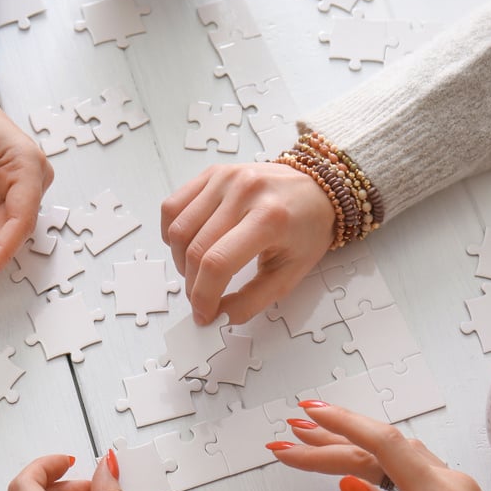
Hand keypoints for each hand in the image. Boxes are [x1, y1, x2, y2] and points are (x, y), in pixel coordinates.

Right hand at [160, 162, 334, 324]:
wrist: (317, 188)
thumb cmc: (307, 228)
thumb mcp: (290, 273)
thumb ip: (253, 300)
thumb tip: (219, 317)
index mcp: (270, 218)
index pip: (218, 263)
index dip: (203, 296)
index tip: (204, 314)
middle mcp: (244, 192)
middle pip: (195, 249)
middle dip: (193, 285)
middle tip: (201, 299)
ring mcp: (225, 179)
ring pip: (178, 230)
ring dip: (180, 261)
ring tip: (197, 272)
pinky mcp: (212, 173)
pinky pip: (173, 207)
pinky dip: (172, 233)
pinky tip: (188, 245)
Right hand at [269, 403, 490, 490]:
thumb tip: (348, 486)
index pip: (382, 444)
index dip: (342, 425)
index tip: (307, 417)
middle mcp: (447, 481)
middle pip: (381, 447)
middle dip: (331, 438)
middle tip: (289, 435)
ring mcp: (454, 487)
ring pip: (393, 454)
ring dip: (351, 444)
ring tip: (312, 440)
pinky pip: (407, 466)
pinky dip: (375, 458)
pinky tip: (359, 461)